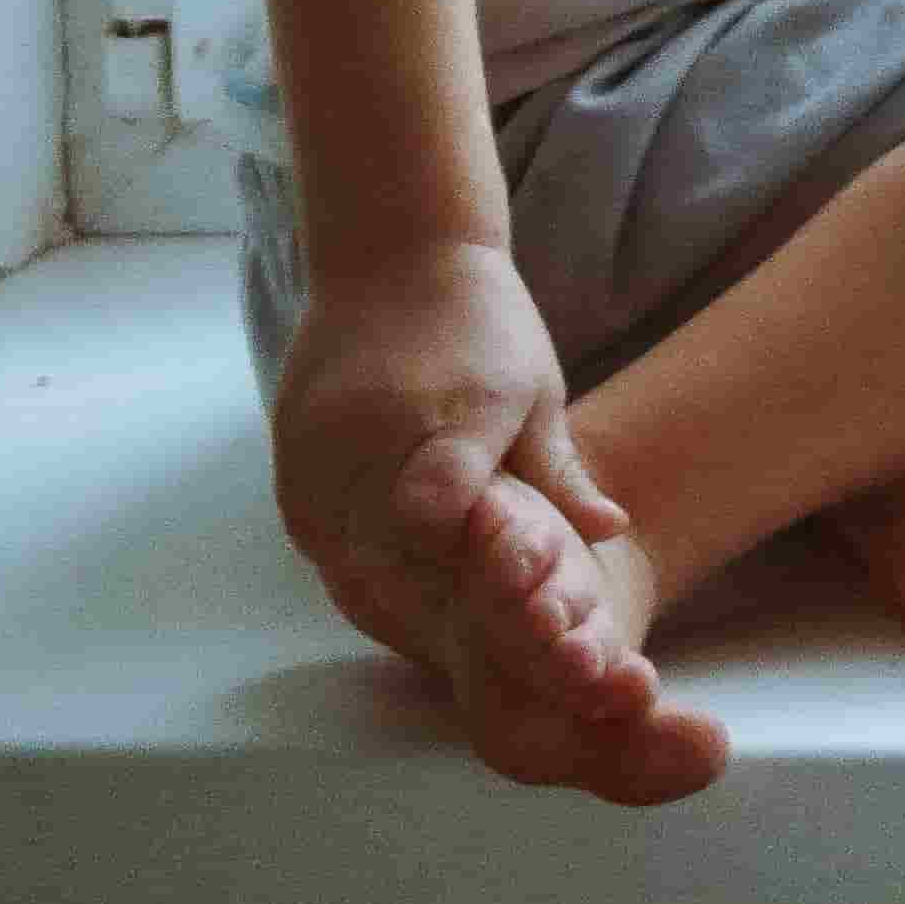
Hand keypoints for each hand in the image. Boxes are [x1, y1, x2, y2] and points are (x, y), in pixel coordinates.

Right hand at [269, 240, 616, 660]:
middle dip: (442, 609)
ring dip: (398, 603)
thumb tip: (613, 530)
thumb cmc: (482, 324)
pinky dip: (360, 576)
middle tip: (485, 645)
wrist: (391, 257)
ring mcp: (320, 462)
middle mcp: (372, 440)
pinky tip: (398, 597)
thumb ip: (562, 471)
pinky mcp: (291, 477)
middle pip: (395, 561)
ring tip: (443, 634)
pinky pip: (323, 550)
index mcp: (448, 415)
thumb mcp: (535, 390)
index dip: (473, 564)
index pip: (441, 514)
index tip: (509, 595)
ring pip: (351, 567)